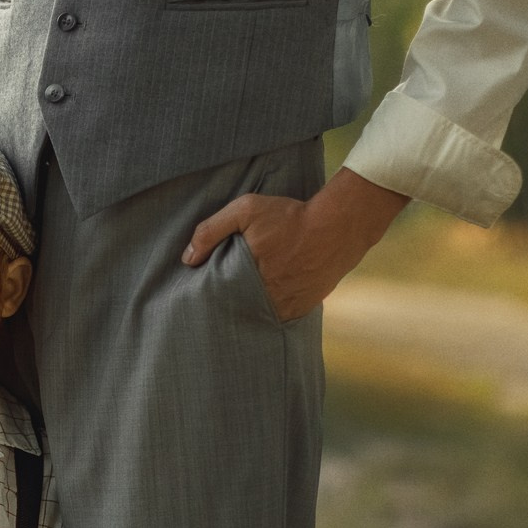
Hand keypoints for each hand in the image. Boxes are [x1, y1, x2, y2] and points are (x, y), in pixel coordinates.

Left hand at [182, 167, 407, 321]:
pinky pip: (278, 317)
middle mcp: (268, 301)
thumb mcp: (246, 210)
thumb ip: (212, 230)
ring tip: (238, 303)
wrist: (339, 227)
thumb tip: (187, 259)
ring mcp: (287, 309)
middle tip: (216, 303)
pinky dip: (269, 311)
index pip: (218, 300)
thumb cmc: (291, 216)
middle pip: (236, 312)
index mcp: (248, 281)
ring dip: (248, 311)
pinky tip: (262, 302)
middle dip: (226, 308)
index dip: (208, 299)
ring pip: (257, 317)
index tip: (198, 296)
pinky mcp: (303, 310)